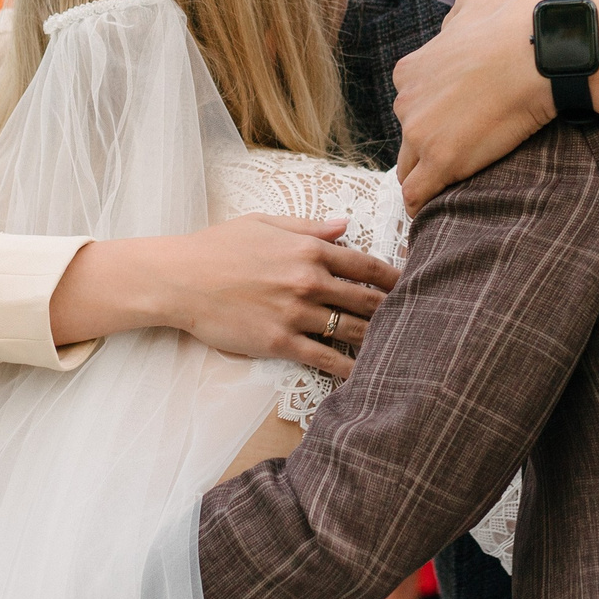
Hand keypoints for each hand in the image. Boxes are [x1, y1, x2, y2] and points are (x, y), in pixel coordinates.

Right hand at [54, 215, 396, 376]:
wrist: (179, 279)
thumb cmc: (217, 247)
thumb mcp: (265, 222)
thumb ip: (309, 226)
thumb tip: (346, 225)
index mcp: (308, 248)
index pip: (367, 264)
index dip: (395, 276)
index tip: (414, 284)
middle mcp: (308, 279)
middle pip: (368, 298)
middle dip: (395, 310)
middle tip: (420, 320)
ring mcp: (295, 312)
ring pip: (352, 329)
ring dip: (378, 339)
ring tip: (402, 349)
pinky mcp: (280, 342)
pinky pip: (324, 358)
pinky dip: (348, 368)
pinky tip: (366, 376)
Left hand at [393, 0, 552, 209]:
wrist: (540, 51)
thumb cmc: (516, 26)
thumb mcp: (474, 5)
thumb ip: (457, 18)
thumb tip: (457, 25)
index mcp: (410, 70)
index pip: (412, 106)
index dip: (432, 118)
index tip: (455, 126)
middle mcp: (406, 101)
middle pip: (408, 137)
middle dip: (429, 147)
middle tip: (461, 155)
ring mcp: (420, 132)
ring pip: (409, 168)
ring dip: (425, 177)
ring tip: (447, 191)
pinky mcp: (440, 160)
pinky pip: (416, 195)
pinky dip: (421, 207)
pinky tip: (431, 214)